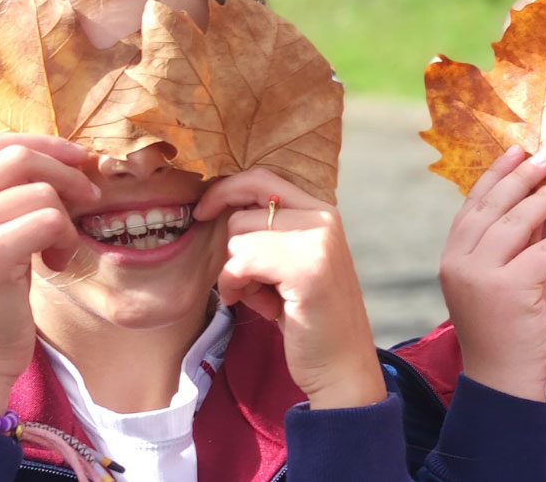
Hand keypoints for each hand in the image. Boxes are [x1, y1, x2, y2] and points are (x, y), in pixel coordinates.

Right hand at [0, 133, 99, 414]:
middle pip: (19, 156)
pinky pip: (50, 220)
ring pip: (41, 190)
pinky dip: (66, 240)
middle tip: (90, 196)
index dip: (45, 145)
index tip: (79, 160)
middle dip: (66, 171)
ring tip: (57, 252)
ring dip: (66, 220)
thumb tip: (58, 158)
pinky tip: (54, 266)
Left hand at [196, 168, 383, 409]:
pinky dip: (236, 286)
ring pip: (237, 237)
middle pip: (242, 212)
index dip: (225, 191)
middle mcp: (323, 218)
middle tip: (252, 284)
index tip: (204, 212)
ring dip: (235, 273)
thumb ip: (270, 233)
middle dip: (233, 251)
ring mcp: (318, 241)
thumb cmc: (310, 320)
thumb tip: (219, 207)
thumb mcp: (293, 264)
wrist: (342, 367)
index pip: (261, 178)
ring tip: (263, 298)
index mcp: (321, 212)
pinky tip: (259, 307)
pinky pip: (241, 262)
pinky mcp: (306, 268)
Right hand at [437, 147, 545, 401]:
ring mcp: (481, 277)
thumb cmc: (505, 329)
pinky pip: (543, 253)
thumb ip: (514, 244)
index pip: (473, 206)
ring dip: (544, 199)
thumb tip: (540, 202)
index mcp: (453, 257)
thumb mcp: (503, 279)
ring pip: (515, 223)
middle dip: (521, 177)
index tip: (516, 152)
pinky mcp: (508, 291)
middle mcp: (460, 263)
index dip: (496, 175)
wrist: (503, 378)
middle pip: (492, 207)